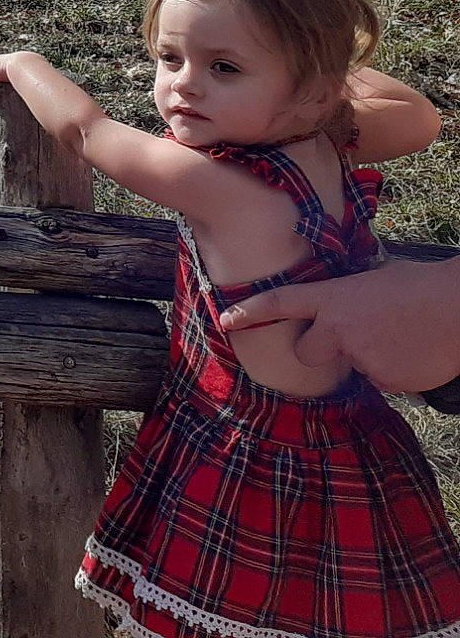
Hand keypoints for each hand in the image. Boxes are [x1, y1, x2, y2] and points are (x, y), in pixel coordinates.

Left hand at [221, 256, 459, 394]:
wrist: (459, 308)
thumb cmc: (422, 286)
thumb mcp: (375, 279)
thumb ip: (349, 295)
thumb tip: (342, 303)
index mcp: (334, 298)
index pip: (281, 303)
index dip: (250, 312)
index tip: (225, 320)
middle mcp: (339, 330)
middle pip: (307, 353)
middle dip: (320, 350)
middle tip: (352, 337)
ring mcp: (361, 358)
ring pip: (353, 367)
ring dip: (370, 358)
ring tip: (402, 337)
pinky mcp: (386, 381)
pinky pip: (381, 382)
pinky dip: (394, 372)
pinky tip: (414, 352)